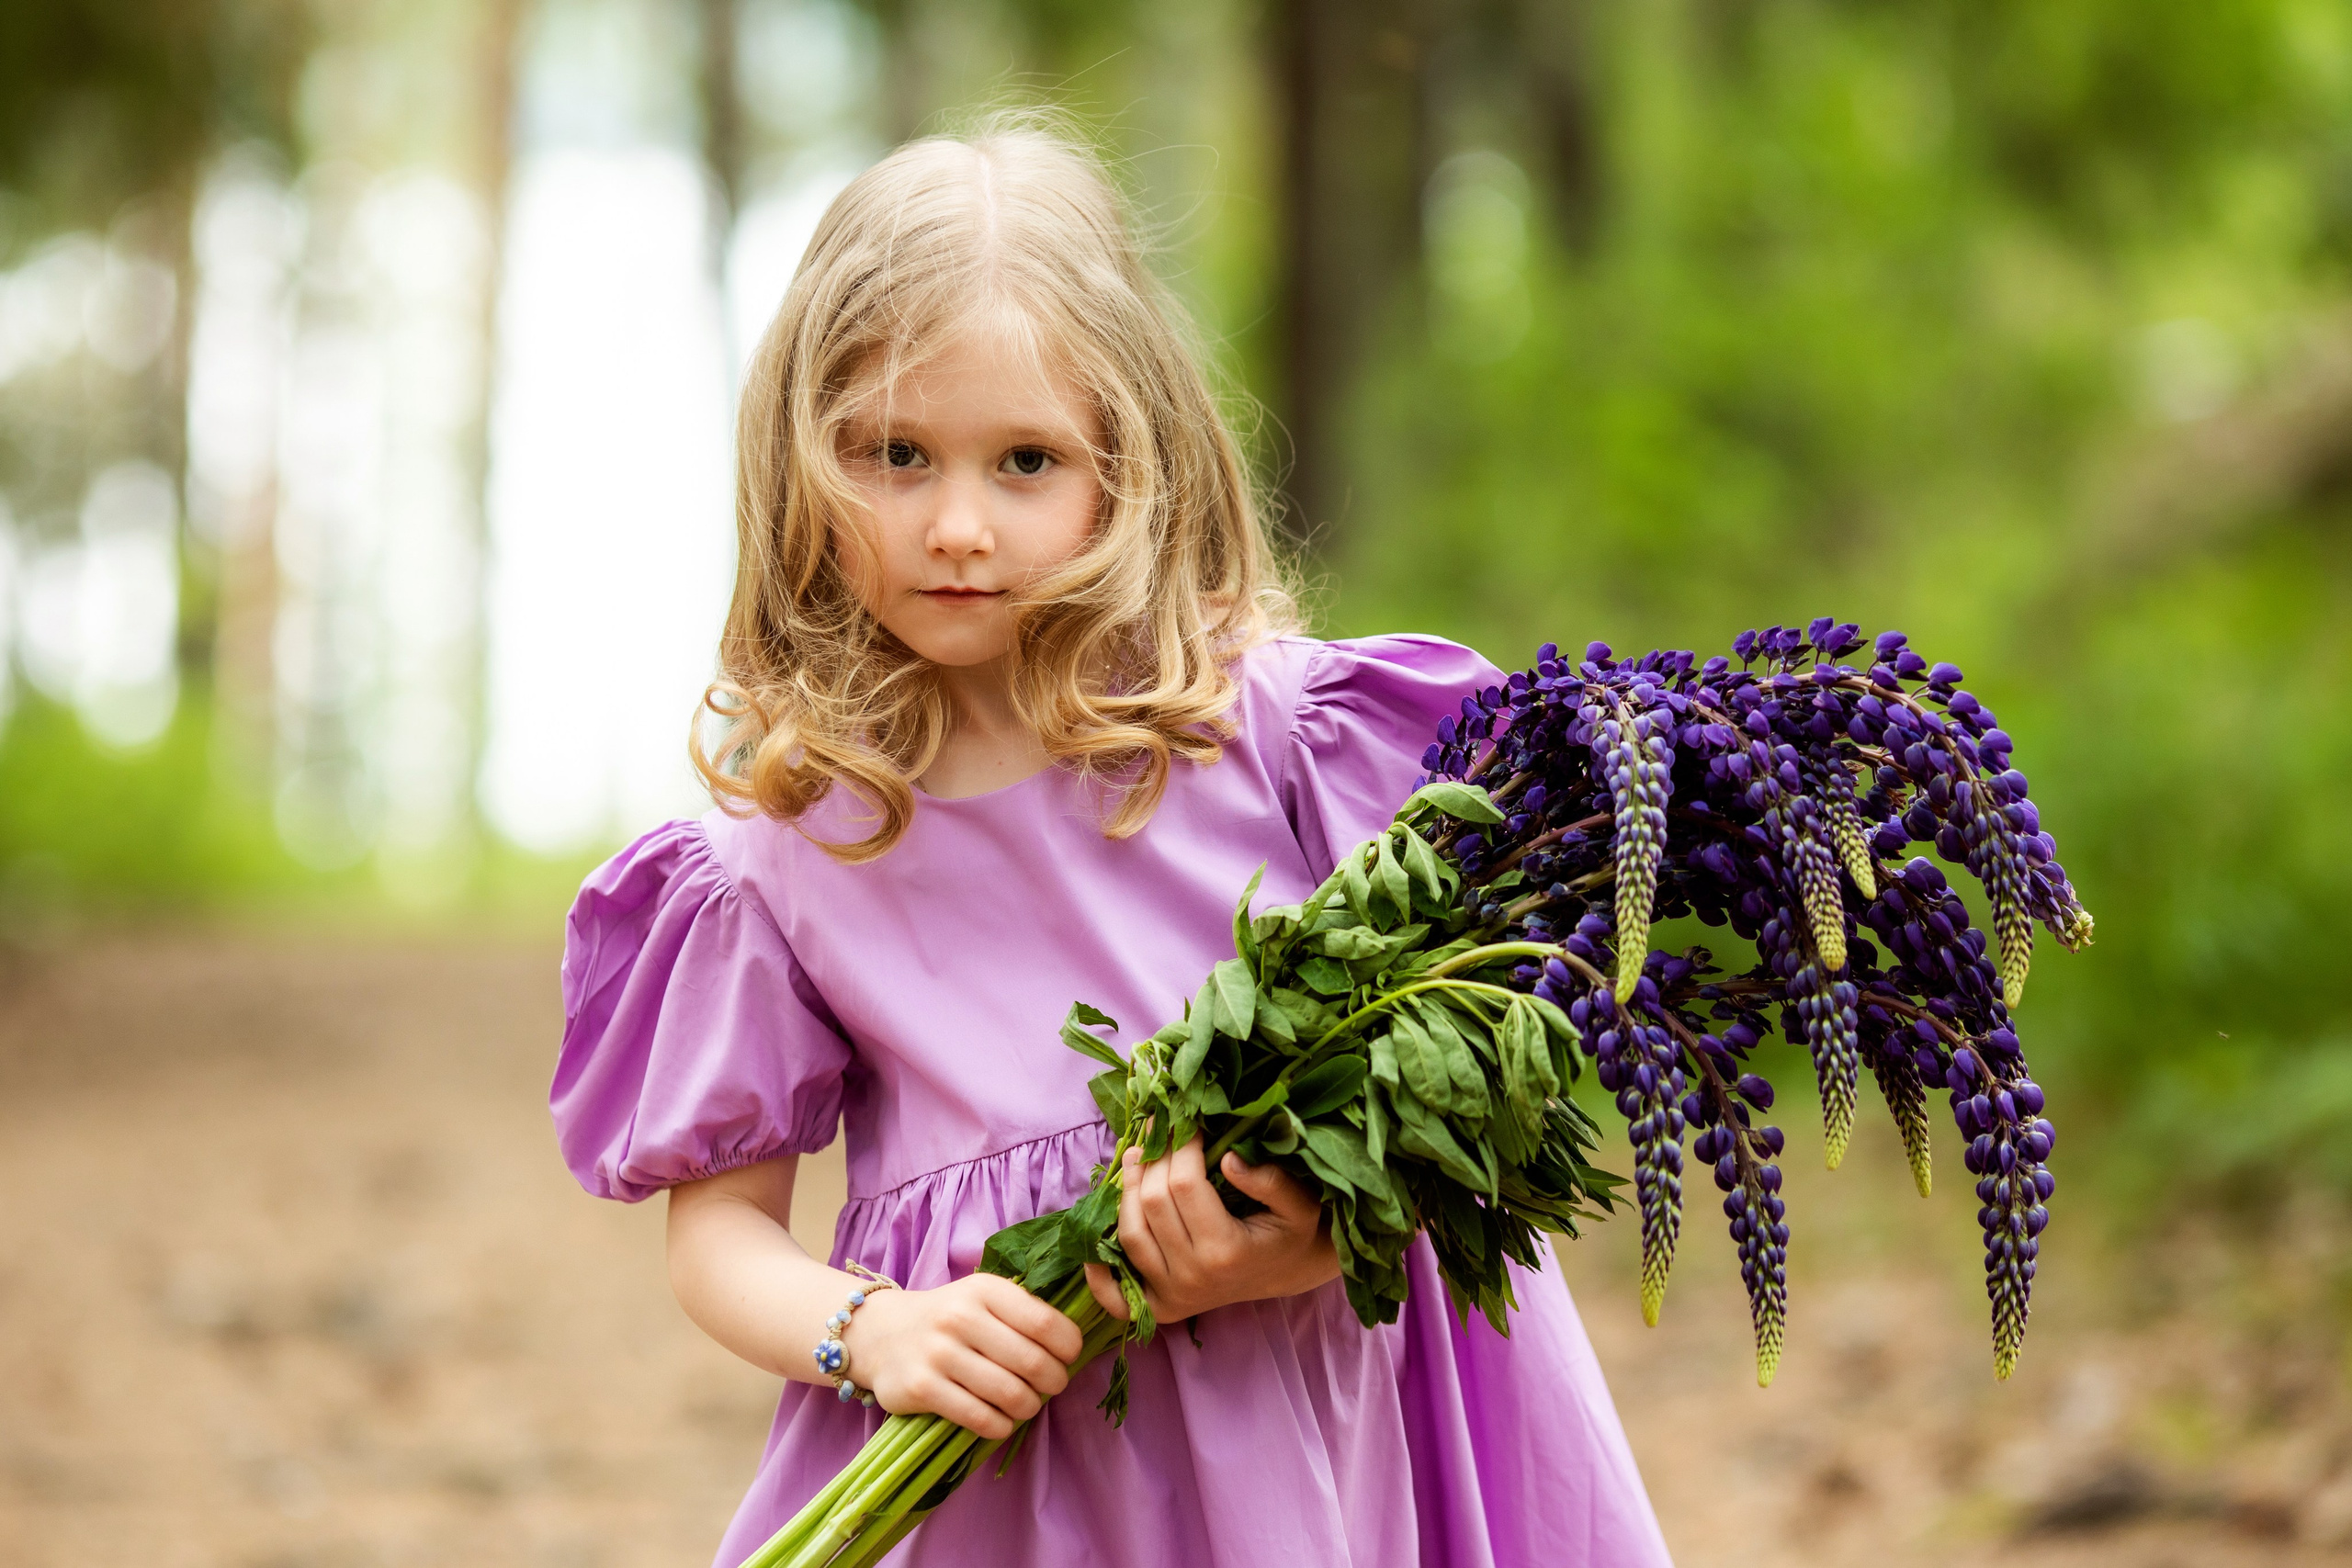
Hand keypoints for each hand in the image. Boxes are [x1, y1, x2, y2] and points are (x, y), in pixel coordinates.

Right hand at [836, 1274, 1084, 1439]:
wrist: (881, 1333)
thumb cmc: (948, 1317)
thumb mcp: (982, 1298)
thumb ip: (1023, 1312)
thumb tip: (1073, 1345)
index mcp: (985, 1290)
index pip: (1046, 1323)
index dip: (1069, 1347)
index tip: (1069, 1357)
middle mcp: (961, 1317)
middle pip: (1032, 1362)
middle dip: (1053, 1382)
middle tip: (1051, 1386)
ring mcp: (939, 1354)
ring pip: (1009, 1394)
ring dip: (1028, 1407)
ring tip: (1026, 1405)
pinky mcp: (921, 1389)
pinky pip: (979, 1418)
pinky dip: (1000, 1426)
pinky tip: (1000, 1420)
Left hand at [1083, 1136, 1339, 1324]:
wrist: (1288, 1273)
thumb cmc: (1292, 1232)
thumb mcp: (1299, 1203)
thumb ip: (1270, 1181)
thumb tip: (1227, 1159)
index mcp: (1227, 1252)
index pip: (1184, 1185)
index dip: (1180, 1145)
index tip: (1186, 1121)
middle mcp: (1194, 1278)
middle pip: (1152, 1204)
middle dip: (1153, 1158)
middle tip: (1159, 1130)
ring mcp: (1172, 1297)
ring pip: (1130, 1233)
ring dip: (1126, 1190)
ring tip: (1135, 1157)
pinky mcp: (1159, 1309)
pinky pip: (1114, 1293)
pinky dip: (1098, 1270)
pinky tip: (1098, 1234)